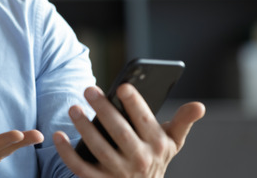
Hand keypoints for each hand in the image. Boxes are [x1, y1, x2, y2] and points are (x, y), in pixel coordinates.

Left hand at [54, 84, 204, 177]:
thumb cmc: (155, 158)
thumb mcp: (172, 143)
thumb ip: (182, 122)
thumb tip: (199, 105)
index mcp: (157, 145)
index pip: (145, 121)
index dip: (135, 104)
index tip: (122, 86)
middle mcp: (139, 160)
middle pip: (119, 132)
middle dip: (104, 110)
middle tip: (88, 89)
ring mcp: (118, 173)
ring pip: (98, 148)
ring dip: (84, 127)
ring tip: (73, 108)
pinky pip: (79, 167)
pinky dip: (66, 152)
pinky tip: (57, 135)